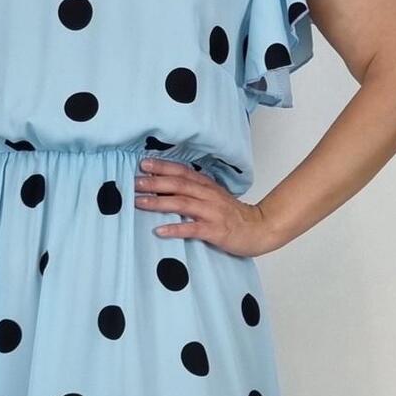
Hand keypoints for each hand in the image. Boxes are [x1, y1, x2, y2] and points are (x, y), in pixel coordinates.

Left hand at [134, 158, 279, 255]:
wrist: (260, 229)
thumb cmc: (234, 215)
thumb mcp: (214, 197)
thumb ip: (194, 190)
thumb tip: (167, 187)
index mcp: (207, 186)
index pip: (182, 172)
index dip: (163, 167)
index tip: (143, 164)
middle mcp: (208, 196)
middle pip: (178, 185)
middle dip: (155, 182)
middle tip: (135, 182)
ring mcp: (212, 213)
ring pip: (182, 203)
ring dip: (159, 202)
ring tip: (139, 202)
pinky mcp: (216, 231)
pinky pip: (193, 229)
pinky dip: (175, 229)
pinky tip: (160, 230)